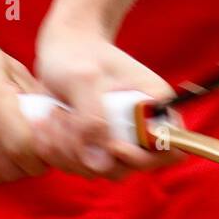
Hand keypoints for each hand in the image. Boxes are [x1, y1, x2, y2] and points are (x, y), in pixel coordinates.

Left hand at [33, 17, 181, 180]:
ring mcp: (116, 140)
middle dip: (89, 151)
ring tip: (54, 112)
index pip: (172, 149)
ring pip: (98, 170)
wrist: (61, 48)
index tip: (113, 146)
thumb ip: (91, 117)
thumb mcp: (82, 78)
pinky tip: (46, 123)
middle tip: (64, 116)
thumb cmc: (76, 54)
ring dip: (68, 149)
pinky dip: (57, 151)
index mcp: (154, 105)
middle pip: (127, 166)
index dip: (145, 156)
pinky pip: (77, 167)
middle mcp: (139, 128)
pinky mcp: (93, 148)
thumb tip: (99, 163)